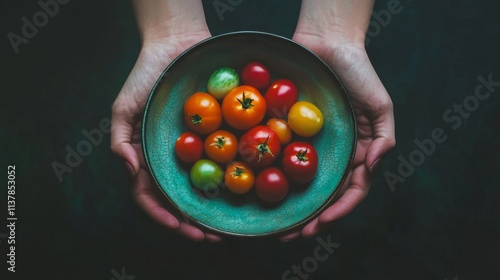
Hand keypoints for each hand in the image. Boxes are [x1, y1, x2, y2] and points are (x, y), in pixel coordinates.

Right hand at [111, 30, 221, 241]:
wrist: (178, 45)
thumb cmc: (147, 75)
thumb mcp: (124, 106)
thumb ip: (120, 140)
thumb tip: (130, 169)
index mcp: (147, 158)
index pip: (150, 195)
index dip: (163, 215)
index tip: (180, 226)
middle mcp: (171, 159)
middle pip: (180, 200)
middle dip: (193, 223)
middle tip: (210, 237)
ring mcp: (195, 149)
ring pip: (203, 188)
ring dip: (213, 211)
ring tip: (226, 227)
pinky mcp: (215, 135)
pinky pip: (224, 160)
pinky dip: (231, 179)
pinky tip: (243, 192)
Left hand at [279, 31, 395, 240]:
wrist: (326, 44)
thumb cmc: (357, 72)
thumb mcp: (380, 104)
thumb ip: (384, 137)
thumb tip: (374, 166)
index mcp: (359, 153)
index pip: (351, 192)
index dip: (338, 211)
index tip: (319, 225)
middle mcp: (335, 154)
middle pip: (323, 195)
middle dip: (310, 219)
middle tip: (291, 235)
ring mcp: (312, 146)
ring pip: (302, 184)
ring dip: (291, 208)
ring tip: (276, 227)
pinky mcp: (291, 133)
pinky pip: (282, 158)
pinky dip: (274, 177)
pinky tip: (262, 192)